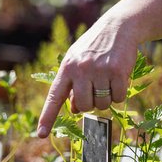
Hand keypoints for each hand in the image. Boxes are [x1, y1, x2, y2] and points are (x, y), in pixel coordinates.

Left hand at [36, 11, 140, 137]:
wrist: (117, 27)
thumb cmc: (94, 49)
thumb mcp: (77, 63)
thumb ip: (72, 86)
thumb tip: (75, 110)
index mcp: (66, 69)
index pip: (54, 97)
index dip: (48, 117)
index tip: (41, 134)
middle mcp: (80, 70)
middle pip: (83, 107)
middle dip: (91, 104)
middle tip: (96, 89)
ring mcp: (99, 70)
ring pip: (102, 105)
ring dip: (107, 99)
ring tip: (107, 80)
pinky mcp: (117, 71)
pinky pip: (118, 98)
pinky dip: (120, 93)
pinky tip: (119, 78)